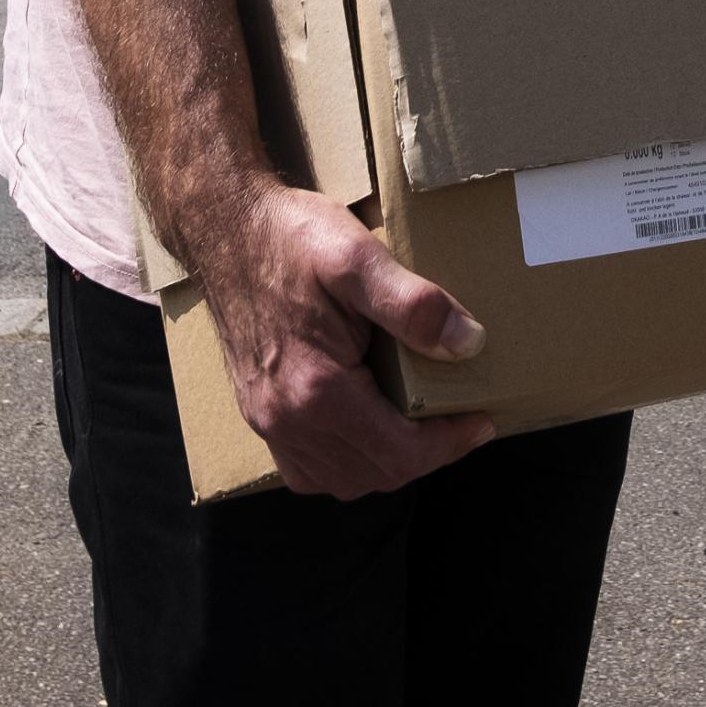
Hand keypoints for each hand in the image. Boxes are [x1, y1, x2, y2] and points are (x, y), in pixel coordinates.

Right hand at [189, 179, 494, 499]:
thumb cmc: (290, 237)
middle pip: (374, 474)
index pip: (398, 454)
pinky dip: (344, 463)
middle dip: (425, 454)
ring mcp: (267, 420)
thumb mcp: (357, 256)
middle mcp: (287, 418)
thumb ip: (413, 304)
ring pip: (341, 480)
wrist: (225, 226)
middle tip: (457, 418)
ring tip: (419, 424)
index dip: (449, 445)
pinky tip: (364, 429)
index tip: (480, 420)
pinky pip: (307, 468)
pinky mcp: (257, 411)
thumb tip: (469, 343)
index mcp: (317, 389)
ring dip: (386, 462)